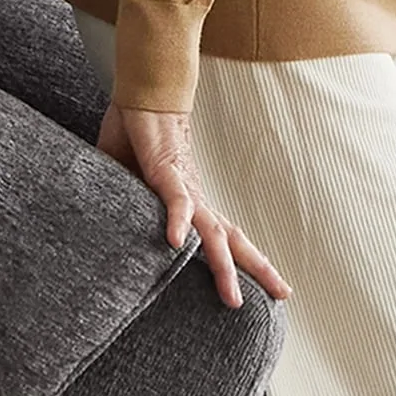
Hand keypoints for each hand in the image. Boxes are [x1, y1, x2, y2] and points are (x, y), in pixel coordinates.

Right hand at [94, 101, 291, 308]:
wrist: (144, 97)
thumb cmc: (137, 140)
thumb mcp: (129, 187)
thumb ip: (129, 211)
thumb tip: (111, 232)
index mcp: (190, 205)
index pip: (222, 240)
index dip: (242, 263)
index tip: (262, 287)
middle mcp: (195, 201)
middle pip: (232, 241)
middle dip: (259, 269)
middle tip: (285, 294)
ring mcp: (184, 188)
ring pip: (211, 233)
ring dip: (224, 266)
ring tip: (234, 298)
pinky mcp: (166, 172)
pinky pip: (175, 201)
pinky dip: (177, 221)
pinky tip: (175, 243)